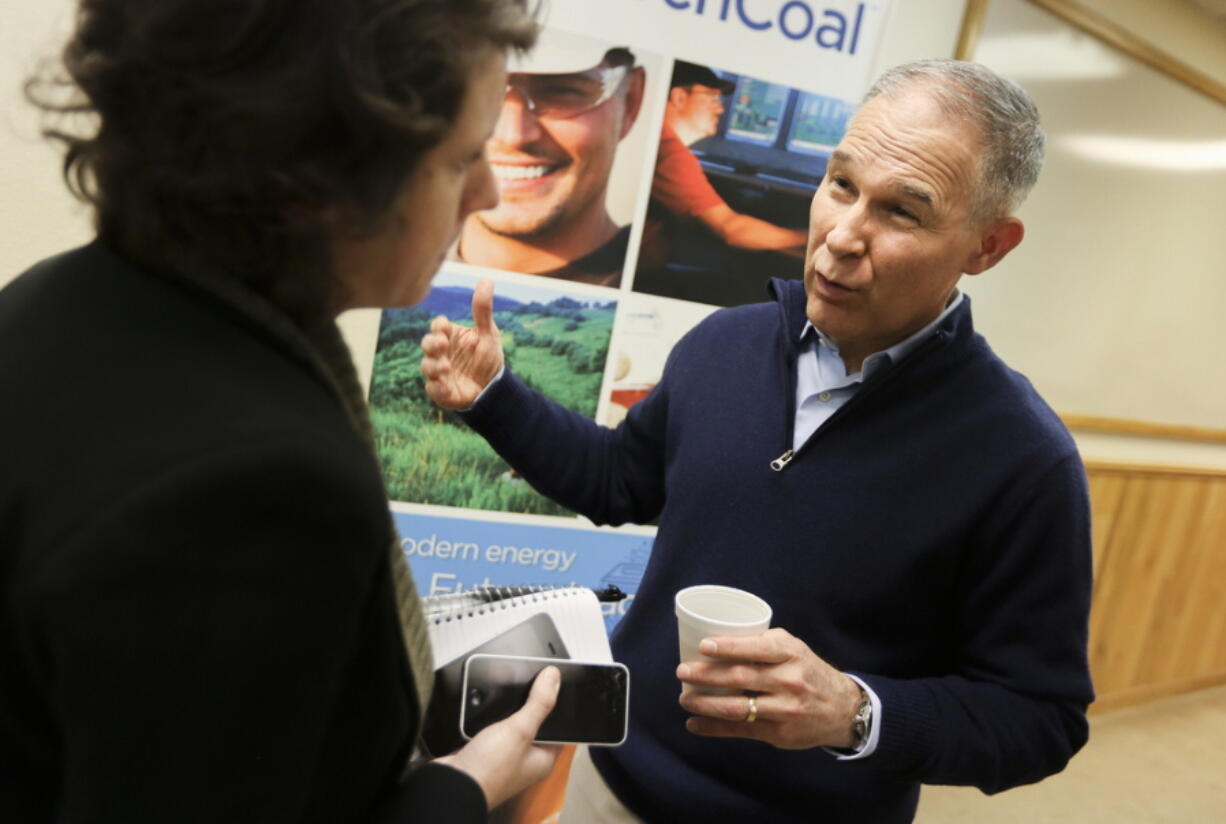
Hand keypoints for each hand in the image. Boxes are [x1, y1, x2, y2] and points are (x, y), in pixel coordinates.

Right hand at [420, 279, 505, 409]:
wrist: (493, 387)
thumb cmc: (486, 356)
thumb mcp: (488, 332)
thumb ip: (483, 310)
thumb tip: (486, 280)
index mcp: (449, 336)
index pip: (438, 326)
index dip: (439, 326)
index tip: (445, 326)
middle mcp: (440, 352)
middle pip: (427, 344)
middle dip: (432, 343)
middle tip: (443, 344)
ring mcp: (438, 372)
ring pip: (426, 366)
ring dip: (434, 366)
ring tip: (446, 367)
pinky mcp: (441, 391)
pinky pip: (433, 389)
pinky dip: (437, 388)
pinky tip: (445, 386)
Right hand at [436, 665, 561, 809]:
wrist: (452, 784)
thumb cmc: (490, 769)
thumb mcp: (520, 730)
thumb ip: (539, 703)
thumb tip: (554, 677)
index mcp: (542, 759)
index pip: (559, 727)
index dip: (558, 705)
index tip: (555, 682)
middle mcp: (525, 758)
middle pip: (534, 723)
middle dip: (530, 703)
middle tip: (531, 679)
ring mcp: (503, 755)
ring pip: (510, 723)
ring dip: (507, 709)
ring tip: (509, 687)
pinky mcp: (483, 750)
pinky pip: (491, 727)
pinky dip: (488, 715)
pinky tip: (487, 702)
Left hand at [675, 628, 861, 749]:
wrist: (842, 709)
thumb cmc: (808, 672)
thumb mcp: (795, 649)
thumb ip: (764, 643)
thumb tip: (722, 639)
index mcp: (791, 654)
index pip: (757, 649)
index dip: (728, 647)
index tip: (703, 646)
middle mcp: (789, 681)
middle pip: (741, 677)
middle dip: (706, 675)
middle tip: (682, 671)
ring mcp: (785, 710)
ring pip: (738, 707)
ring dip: (705, 704)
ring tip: (684, 699)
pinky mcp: (779, 734)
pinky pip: (741, 730)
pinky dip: (714, 728)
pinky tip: (694, 724)